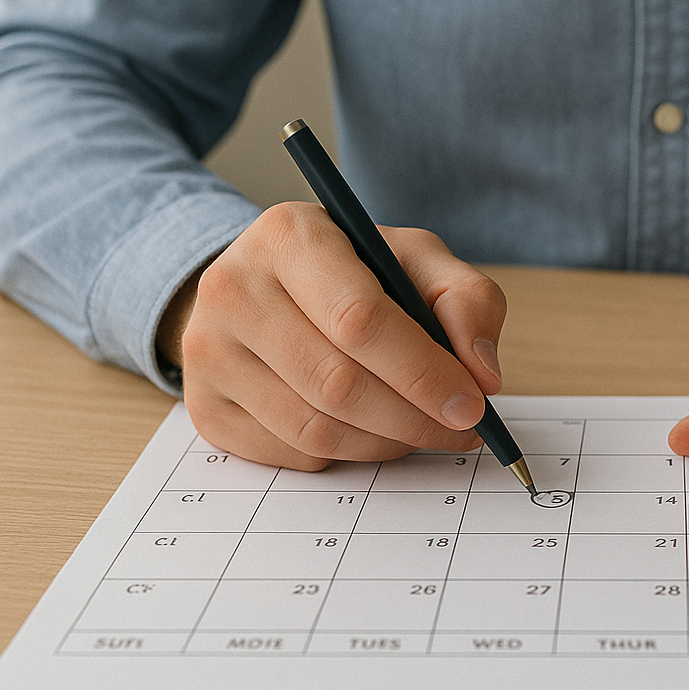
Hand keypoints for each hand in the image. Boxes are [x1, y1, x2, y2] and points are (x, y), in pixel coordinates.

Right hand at [161, 202, 505, 468]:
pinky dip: (346, 454)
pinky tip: (370, 428)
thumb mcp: (417, 260)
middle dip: (415, 418)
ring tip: (423, 429)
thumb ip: (467, 301)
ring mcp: (208, 352)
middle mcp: (232, 288)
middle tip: (462, 430)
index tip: (474, 405)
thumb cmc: (356, 272)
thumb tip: (484, 375)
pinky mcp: (204, 406)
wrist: (268, 287)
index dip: (424, 373)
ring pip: (315, 429)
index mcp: (288, 235)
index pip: (359, 319)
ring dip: (387, 443)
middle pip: (337, 383)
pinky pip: (290, 453)